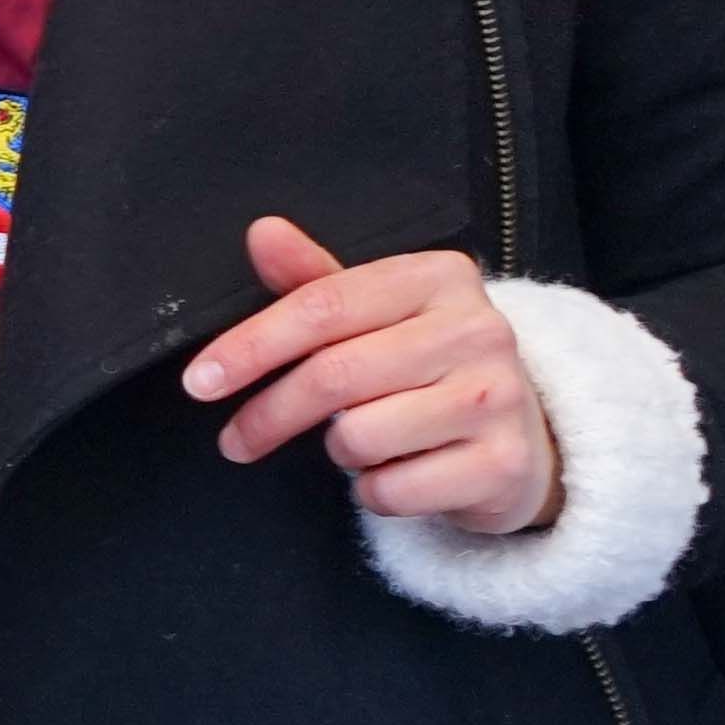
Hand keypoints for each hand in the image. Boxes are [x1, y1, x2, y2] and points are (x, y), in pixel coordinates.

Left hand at [182, 217, 558, 536]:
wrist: (523, 440)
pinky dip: (375, 491)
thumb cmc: (430, 370)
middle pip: (334, 375)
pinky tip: (399, 471)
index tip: (201, 381)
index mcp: (439, 278)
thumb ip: (316, 281)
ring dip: (339, 451)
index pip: (323, 305)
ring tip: (363, 441)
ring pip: (360, 436)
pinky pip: (394, 489)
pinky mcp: (504, 463)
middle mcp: (477, 329)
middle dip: (268, 414)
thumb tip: (263, 233)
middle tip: (237, 440)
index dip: (252, 345)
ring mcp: (498, 397)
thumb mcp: (377, 316)